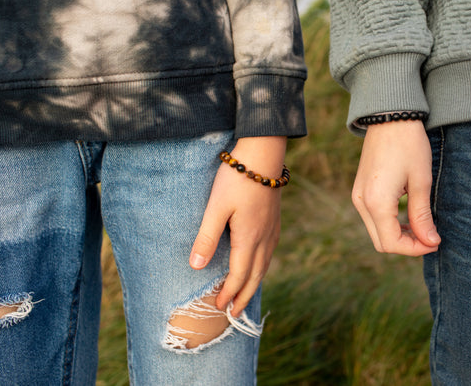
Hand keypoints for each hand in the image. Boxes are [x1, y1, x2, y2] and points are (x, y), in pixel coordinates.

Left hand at [189, 136, 286, 316]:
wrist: (263, 155)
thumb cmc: (236, 179)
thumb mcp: (215, 208)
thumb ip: (206, 237)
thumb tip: (195, 266)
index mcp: (249, 237)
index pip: (239, 274)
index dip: (229, 292)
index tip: (219, 307)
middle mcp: (265, 237)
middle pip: (256, 275)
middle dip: (244, 296)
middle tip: (235, 314)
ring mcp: (272, 229)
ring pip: (265, 264)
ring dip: (254, 283)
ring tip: (245, 296)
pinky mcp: (274, 220)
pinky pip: (270, 252)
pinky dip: (262, 267)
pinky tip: (258, 265)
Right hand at [352, 121, 439, 255]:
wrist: (389, 116)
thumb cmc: (408, 145)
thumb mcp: (421, 181)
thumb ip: (422, 215)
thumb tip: (431, 242)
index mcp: (376, 202)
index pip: (392, 243)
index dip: (415, 249)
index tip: (435, 242)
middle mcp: (361, 203)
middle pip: (382, 243)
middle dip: (407, 246)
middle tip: (431, 237)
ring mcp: (357, 196)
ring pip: (376, 232)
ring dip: (398, 235)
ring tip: (422, 226)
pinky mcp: (359, 190)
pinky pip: (373, 218)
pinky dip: (390, 224)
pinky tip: (408, 216)